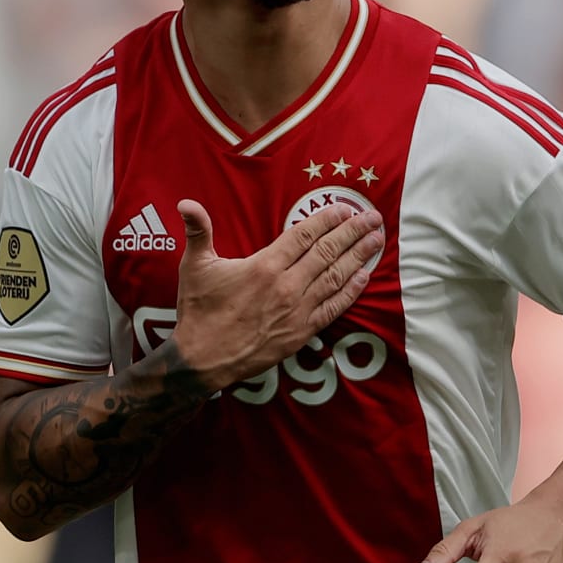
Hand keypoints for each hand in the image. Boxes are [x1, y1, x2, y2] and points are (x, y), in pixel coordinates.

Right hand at [170, 199, 382, 391]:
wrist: (202, 360)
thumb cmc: (198, 311)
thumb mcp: (195, 267)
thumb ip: (198, 231)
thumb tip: (186, 203)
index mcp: (264, 266)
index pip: (304, 235)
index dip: (326, 219)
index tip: (344, 208)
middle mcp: (286, 286)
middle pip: (327, 252)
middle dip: (352, 233)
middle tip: (372, 218)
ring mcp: (297, 311)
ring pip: (335, 277)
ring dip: (359, 257)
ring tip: (377, 240)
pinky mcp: (301, 332)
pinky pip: (333, 308)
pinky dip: (350, 291)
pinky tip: (364, 277)